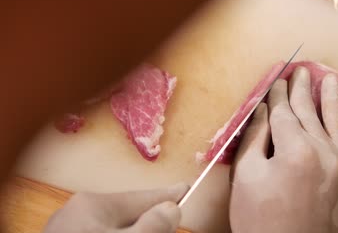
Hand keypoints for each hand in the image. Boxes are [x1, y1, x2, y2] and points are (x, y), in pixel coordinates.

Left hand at [44, 183, 188, 232]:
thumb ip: (151, 227)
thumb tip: (171, 209)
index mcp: (92, 205)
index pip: (141, 196)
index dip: (167, 196)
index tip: (186, 189)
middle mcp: (78, 214)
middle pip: (129, 213)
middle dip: (152, 221)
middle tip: (171, 223)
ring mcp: (69, 232)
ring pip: (116, 229)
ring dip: (137, 232)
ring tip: (154, 231)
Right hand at [229, 67, 337, 232]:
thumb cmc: (258, 218)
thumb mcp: (246, 175)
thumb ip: (256, 137)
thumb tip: (264, 109)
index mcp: (295, 150)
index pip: (285, 113)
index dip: (278, 95)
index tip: (278, 79)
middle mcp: (325, 153)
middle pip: (310, 114)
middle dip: (302, 91)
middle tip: (301, 71)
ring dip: (334, 99)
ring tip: (331, 79)